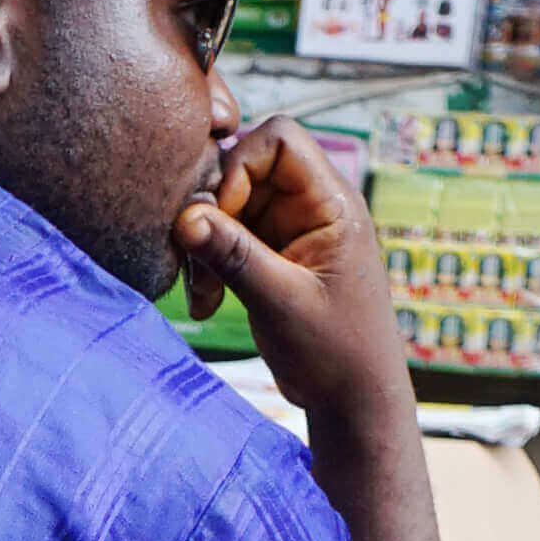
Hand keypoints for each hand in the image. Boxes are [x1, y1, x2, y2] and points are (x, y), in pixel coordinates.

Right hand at [173, 119, 409, 419]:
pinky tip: (208, 304)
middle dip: (215, 213)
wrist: (354, 400)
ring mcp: (289, 230)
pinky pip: (227, 239)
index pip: (280, 139)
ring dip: (206, 246)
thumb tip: (185, 216)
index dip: (240, 166)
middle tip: (202, 265)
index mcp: (332, 204)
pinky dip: (210, 267)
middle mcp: (311, 207)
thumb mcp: (282, 303)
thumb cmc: (338, 353)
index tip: (222, 216)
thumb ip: (234, 256)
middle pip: (245, 170)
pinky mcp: (271, 254)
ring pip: (229, 206)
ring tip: (204, 295)